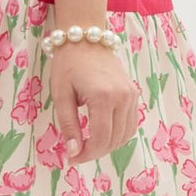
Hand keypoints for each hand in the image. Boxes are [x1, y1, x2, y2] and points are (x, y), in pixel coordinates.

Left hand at [49, 41, 138, 164]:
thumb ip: (69, 125)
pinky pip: (130, 123)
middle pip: (114, 140)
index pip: (101, 140)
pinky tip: (101, 133)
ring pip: (125, 135)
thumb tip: (74, 152)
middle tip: (77, 153)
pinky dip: (118, 134)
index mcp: (102, 97)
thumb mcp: (61, 94)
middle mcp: (122, 97)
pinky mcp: (134, 93)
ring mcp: (131, 95)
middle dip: (95, 152)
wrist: (85, 36)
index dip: (86, 155)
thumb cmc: (68, 64)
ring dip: (108, 145)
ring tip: (88, 144)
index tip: (71, 159)